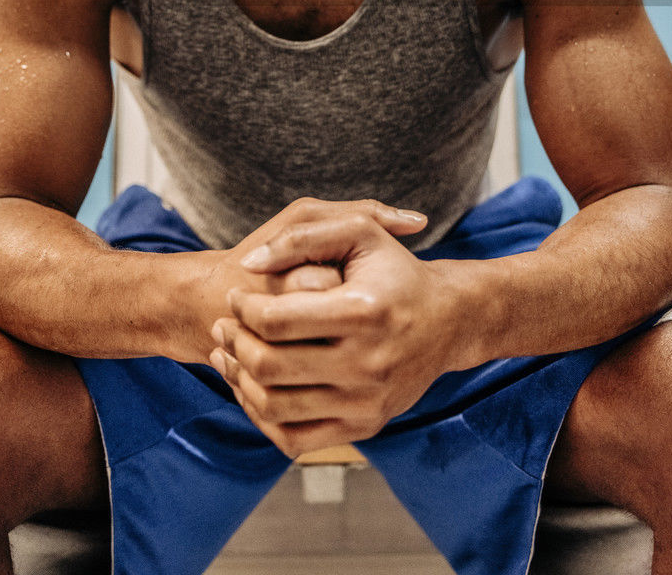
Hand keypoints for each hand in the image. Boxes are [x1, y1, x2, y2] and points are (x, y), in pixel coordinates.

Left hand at [207, 203, 460, 457]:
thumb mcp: (359, 232)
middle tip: (223, 326)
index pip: (276, 320)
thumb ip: (301, 238)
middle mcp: (367, 363)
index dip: (242, 307)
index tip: (235, 296)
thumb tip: (248, 263)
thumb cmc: (395, 270)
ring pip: (274, 407)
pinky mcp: (365, 426)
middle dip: (233, 344)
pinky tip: (253, 388)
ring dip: (238, 381)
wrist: (447, 320)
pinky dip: (262, 417)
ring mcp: (366, 401)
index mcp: (363, 311)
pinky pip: (294, 439)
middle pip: (269, 366)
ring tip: (229, 356)